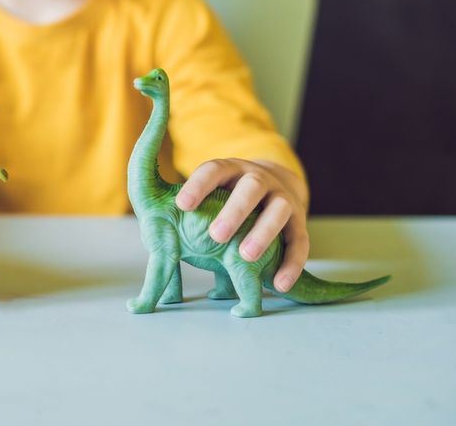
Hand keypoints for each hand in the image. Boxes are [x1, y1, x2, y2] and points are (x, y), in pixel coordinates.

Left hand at [175, 159, 309, 292]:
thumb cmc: (227, 195)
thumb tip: (155, 241)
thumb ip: (188, 210)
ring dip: (263, 233)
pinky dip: (291, 263)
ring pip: (278, 210)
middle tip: (215, 236)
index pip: (214, 170)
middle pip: (250, 188)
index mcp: (230, 170)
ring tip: (245, 257)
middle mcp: (258, 179)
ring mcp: (282, 198)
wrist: (276, 183)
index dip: (198, 186)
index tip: (181, 205)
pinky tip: (279, 285)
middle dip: (234, 211)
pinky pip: (300, 242)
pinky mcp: (299, 222)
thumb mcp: (210, 191)